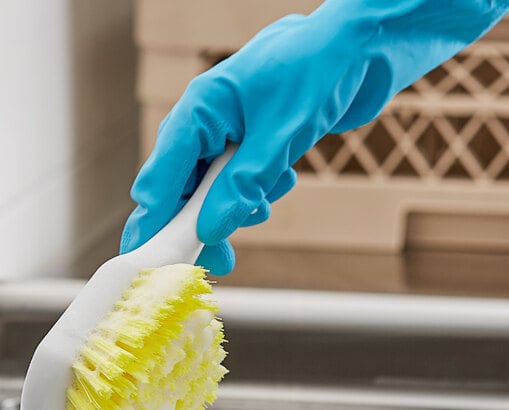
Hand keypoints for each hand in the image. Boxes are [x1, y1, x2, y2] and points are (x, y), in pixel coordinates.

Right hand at [121, 0, 508, 274]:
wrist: (358, 49)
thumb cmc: (317, 71)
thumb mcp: (279, 135)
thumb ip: (241, 186)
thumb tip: (209, 230)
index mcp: (199, 110)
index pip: (161, 177)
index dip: (154, 221)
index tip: (150, 258)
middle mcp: (204, 123)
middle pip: (183, 190)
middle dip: (201, 224)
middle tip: (221, 261)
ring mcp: (224, 135)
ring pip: (212, 192)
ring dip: (239, 206)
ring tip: (268, 197)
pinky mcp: (246, 145)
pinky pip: (237, 184)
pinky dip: (255, 193)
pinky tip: (280, 180)